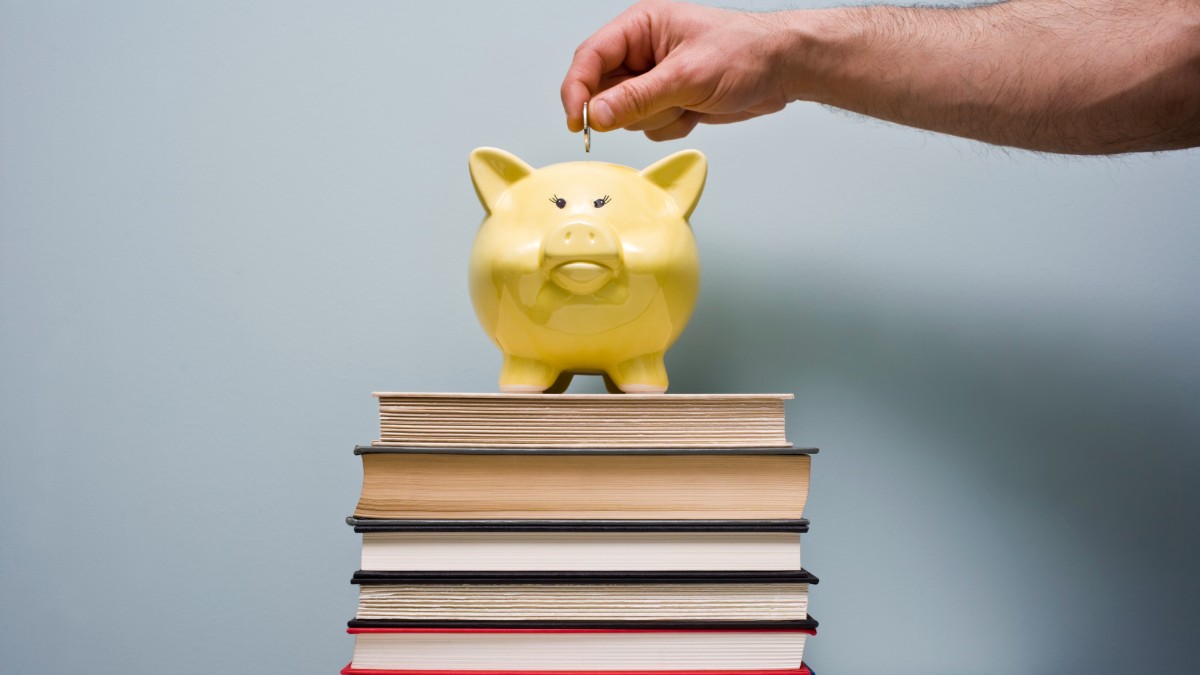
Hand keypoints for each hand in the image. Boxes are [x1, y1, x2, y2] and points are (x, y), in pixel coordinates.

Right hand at [560, 0, 801, 140]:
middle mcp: (642, 51)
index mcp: (640, 27)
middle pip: (603, 92)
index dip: (577, 91)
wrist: (783, 69)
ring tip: (688, 101)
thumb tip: (597, 114)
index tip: (577, 121)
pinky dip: (672, 126)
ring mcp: (654, 78)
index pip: (589, 58)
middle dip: (632, 107)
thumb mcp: (687, 76)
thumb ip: (637, 98)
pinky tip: (696, 110)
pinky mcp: (668, 100)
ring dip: (657, 118)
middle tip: (664, 103)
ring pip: (626, 115)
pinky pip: (649, 127)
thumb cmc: (746, 52)